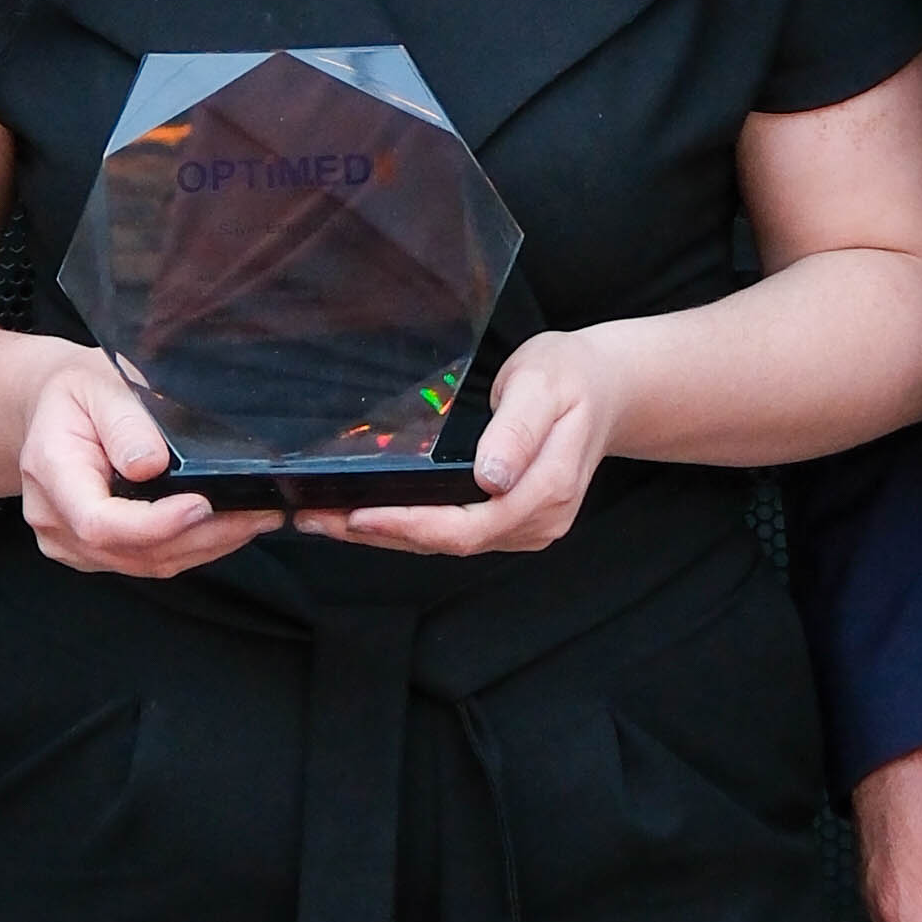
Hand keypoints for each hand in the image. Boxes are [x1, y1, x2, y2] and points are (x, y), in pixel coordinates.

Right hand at [12, 350, 272, 581]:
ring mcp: (69, 542)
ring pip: (144, 563)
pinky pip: (144, 562)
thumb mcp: (102, 383)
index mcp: (50, 470)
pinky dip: (189, 547)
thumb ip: (125, 422)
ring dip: (204, 546)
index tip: (202, 504)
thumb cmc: (78, 392)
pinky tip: (222, 527)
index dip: (156, 524)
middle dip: (200, 536)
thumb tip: (150, 465)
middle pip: (130, 551)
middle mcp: (53, 517)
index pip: (99, 522)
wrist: (52, 408)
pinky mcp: (91, 552)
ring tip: (252, 519)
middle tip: (256, 513)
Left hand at [335, 326, 627, 565]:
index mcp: (546, 490)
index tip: (358, 515)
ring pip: (450, 543)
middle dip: (381, 534)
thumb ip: (517, 431)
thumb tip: (491, 478)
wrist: (606, 388)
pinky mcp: (515, 522)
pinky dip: (411, 528)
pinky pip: (458, 533)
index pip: (467, 526)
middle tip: (315, 520)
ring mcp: (528, 526)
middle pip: (450, 542)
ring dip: (388, 535)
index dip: (408, 525)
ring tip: (328, 521)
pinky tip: (372, 516)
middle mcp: (538, 520)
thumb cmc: (571, 377)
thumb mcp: (543, 385)